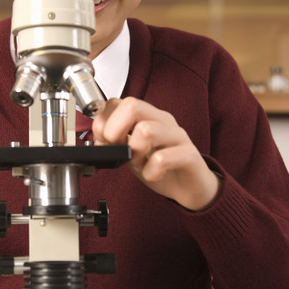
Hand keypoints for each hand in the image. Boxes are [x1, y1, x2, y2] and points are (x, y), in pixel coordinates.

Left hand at [92, 97, 220, 210]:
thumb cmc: (161, 167)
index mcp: (146, 116)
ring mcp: (177, 136)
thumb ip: (116, 142)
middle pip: (132, 105)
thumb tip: (97, 137)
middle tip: (117, 149)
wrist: (190, 186)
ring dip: (134, 151)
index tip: (103, 141)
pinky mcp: (189, 155)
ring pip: (146, 129)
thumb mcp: (132, 152)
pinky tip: (152, 175)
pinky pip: (163, 159)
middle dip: (114, 130)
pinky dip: (150, 171)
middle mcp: (162, 120)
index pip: (117, 102)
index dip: (102, 122)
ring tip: (138, 164)